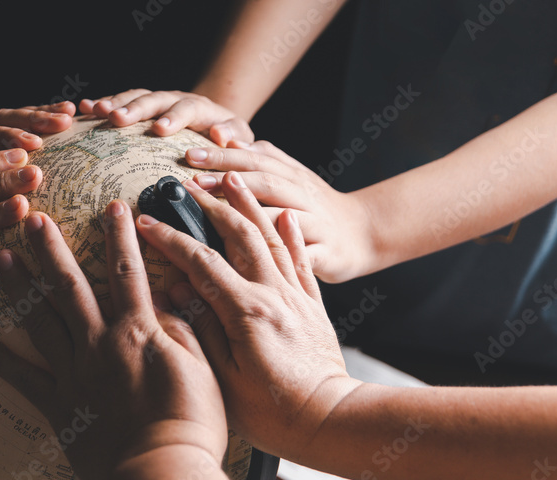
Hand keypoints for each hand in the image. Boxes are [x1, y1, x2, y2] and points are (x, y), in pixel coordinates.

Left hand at [0, 201, 227, 479]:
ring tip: (1, 259)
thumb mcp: (201, 368)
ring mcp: (74, 374)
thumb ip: (178, 331)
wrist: (160, 473)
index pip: (127, 272)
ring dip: (19, 287)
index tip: (112, 207)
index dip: (120, 237)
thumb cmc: (190, 424)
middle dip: (49, 248)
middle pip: (68, 286)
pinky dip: (1, 361)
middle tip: (30, 219)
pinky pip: (23, 379)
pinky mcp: (59, 407)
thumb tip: (163, 302)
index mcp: (137, 331)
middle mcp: (99, 343)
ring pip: (40, 320)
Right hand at [79, 89, 252, 146]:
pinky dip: (102, 104)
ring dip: (113, 103)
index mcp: (200, 108)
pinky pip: (120, 102)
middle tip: (116, 119)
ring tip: (93, 111)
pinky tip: (84, 109)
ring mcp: (156, 102)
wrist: (215, 121)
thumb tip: (222, 136)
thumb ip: (233, 136)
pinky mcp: (141, 108)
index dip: (173, 118)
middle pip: (154, 99)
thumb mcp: (239, 137)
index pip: (187, 109)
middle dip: (134, 108)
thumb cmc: (227, 137)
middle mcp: (175, 99)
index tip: (159, 130)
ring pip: (133, 97)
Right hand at [134, 173, 360, 461]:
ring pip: (271, 239)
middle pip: (239, 237)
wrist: (328, 421)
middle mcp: (273, 295)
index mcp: (245, 312)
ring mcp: (295, 298)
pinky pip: (301, 261)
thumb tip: (177, 290)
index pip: (200, 262)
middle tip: (188, 185)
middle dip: (210, 206)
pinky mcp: (312, 307)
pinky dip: (291, 235)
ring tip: (232, 179)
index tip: (145, 221)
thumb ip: (201, 328)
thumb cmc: (272, 412)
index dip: (170, 239)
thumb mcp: (225, 377)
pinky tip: (284, 216)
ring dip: (249, 206)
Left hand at [185, 141, 377, 282]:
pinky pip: (300, 256)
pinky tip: (249, 263)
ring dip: (248, 216)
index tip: (190, 155)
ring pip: (282, 217)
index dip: (223, 156)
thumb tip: (229, 139)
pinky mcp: (326, 253)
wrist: (366, 232)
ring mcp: (316, 224)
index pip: (255, 159)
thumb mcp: (293, 176)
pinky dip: (278, 257)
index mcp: (292, 175)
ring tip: (214, 217)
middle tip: (194, 182)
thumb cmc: (316, 206)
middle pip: (266, 182)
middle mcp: (304, 195)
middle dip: (229, 180)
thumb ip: (264, 159)